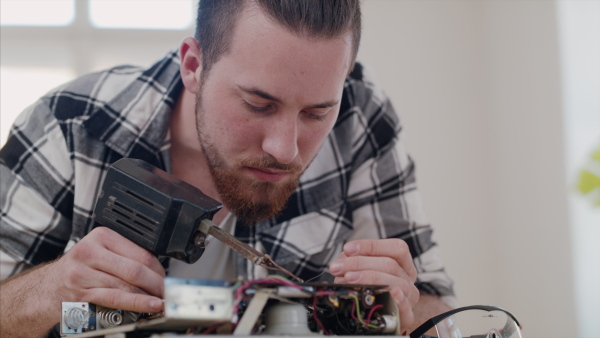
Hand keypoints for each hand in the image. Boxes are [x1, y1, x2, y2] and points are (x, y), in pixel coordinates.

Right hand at [50, 226, 164, 311]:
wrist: (48, 287)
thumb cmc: (80, 269)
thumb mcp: (101, 252)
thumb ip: (126, 255)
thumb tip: (159, 269)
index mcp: (102, 236)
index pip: (140, 252)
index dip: (159, 268)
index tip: (167, 278)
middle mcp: (90, 252)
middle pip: (135, 269)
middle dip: (157, 283)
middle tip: (168, 291)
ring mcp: (83, 273)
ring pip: (126, 286)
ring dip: (148, 296)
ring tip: (161, 301)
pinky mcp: (81, 293)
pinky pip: (115, 299)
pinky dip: (136, 304)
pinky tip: (148, 306)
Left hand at [328, 238, 418, 333]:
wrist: (376, 317)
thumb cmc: (369, 287)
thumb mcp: (362, 269)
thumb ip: (355, 262)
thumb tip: (342, 262)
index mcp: (403, 263)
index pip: (396, 248)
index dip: (372, 246)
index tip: (348, 249)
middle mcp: (408, 278)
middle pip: (390, 264)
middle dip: (359, 263)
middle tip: (338, 267)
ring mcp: (409, 297)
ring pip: (396, 283)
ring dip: (369, 278)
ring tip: (348, 278)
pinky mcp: (406, 317)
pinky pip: (406, 308)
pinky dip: (399, 300)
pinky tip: (391, 293)